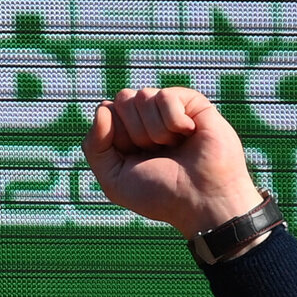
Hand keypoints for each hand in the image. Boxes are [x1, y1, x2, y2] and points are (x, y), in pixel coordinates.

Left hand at [81, 86, 265, 235]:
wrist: (202, 200)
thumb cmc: (161, 195)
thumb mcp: (114, 180)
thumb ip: (94, 146)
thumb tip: (102, 107)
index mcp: (127, 134)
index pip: (106, 111)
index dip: (116, 136)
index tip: (135, 159)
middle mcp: (147, 118)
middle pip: (122, 99)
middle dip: (135, 132)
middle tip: (157, 153)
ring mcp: (170, 109)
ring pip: (143, 96)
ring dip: (156, 131)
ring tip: (175, 147)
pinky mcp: (193, 102)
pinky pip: (166, 96)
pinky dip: (174, 122)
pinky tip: (189, 135)